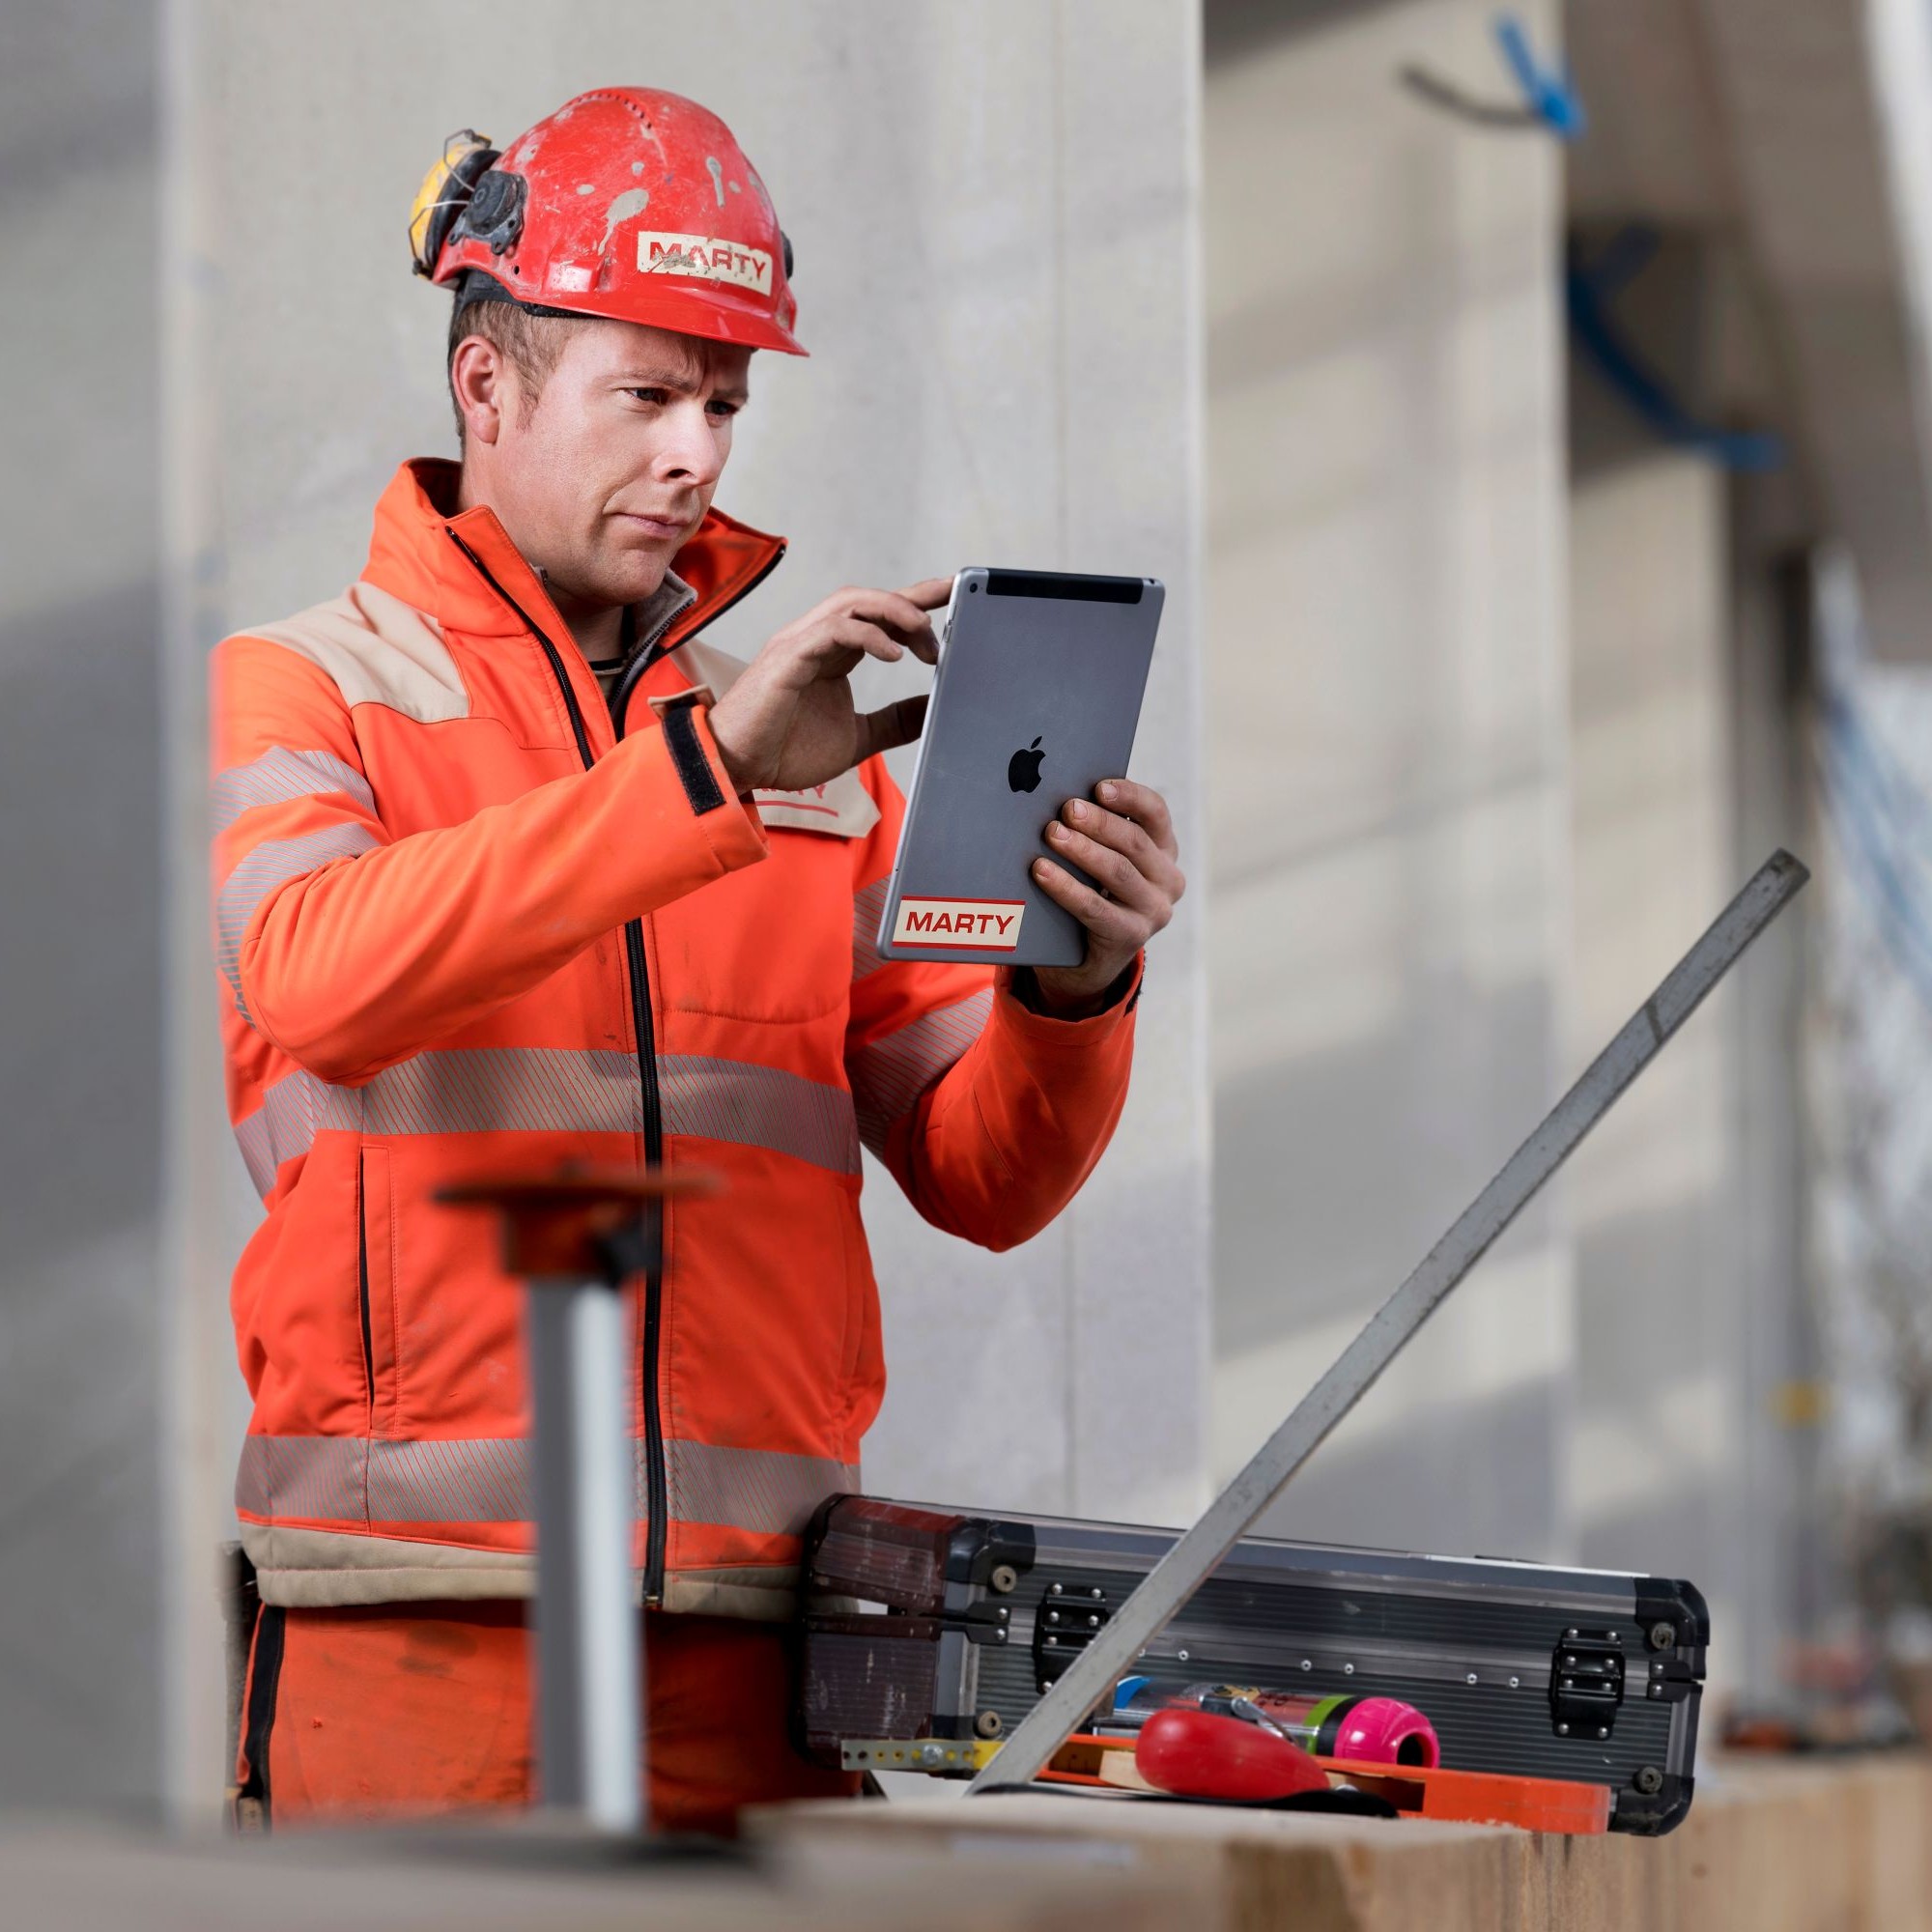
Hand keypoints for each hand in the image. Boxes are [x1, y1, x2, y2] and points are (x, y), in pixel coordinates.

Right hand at [707, 578, 950, 794]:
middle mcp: (816, 639)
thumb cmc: (783, 750)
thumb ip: (894, 721)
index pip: (879, 616)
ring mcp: (800, 643)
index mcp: (832, 652)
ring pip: (851, 603)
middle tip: (946, 623)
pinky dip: (867, 636)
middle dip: (912, 601)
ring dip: (893, 611)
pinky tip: (893, 653)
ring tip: (924, 633)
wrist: (736, 767)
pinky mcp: (788, 657)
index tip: (954, 595)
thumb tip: (932, 707)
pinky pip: (832, 630)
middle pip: (870, 600)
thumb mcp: (857, 737)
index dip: (916, 601)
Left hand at [1029, 779, 1184, 1016]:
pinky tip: (1041, 871)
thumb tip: (1063, 797)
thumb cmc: (1094, 892)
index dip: (1129, 796)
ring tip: (1052, 834)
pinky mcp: (1131, 936)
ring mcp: (1153, 911)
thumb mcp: (1105, 861)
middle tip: (1066, 809)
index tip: (1099, 787)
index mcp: (1165, 850)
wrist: (1091, 958)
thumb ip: (1098, 832)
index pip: (1156, 813)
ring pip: (1117, 872)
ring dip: (1082, 850)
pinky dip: (1066, 887)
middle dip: (1098, 823)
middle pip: (1134, 842)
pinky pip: (1095, 908)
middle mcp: (1168, 879)